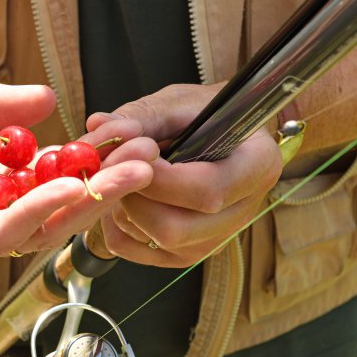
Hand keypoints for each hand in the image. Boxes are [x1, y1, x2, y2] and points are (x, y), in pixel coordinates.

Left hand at [0, 140, 156, 274]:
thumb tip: (48, 98)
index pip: (55, 182)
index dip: (94, 165)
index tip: (127, 141)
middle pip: (59, 209)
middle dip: (105, 187)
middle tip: (146, 163)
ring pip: (41, 226)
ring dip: (84, 202)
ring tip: (124, 177)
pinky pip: (1, 233)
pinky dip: (36, 211)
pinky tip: (66, 189)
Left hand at [82, 84, 281, 267]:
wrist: (217, 135)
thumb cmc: (201, 114)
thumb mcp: (178, 102)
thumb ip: (141, 117)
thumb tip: (99, 124)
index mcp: (257, 167)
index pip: (207, 191)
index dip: (159, 179)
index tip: (134, 154)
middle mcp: (243, 211)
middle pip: (176, 229)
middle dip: (135, 200)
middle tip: (119, 169)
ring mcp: (216, 239)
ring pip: (156, 243)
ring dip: (125, 211)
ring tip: (123, 178)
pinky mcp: (189, 253)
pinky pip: (138, 251)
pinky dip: (118, 227)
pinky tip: (121, 199)